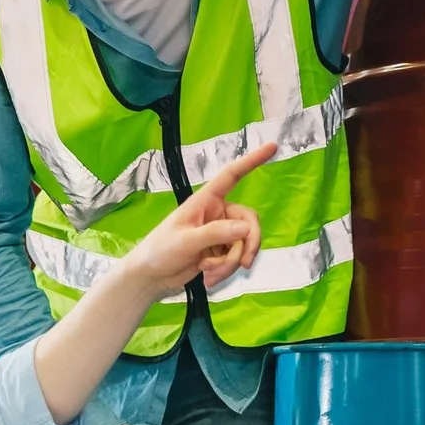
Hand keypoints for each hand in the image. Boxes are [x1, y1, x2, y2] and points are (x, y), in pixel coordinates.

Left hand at [123, 140, 271, 295]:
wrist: (151, 277)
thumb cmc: (160, 250)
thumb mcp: (186, 241)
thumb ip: (216, 233)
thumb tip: (246, 229)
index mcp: (205, 200)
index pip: (232, 175)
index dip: (252, 161)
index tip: (272, 147)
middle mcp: (217, 213)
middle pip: (248, 221)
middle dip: (248, 244)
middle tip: (243, 264)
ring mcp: (220, 233)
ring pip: (243, 244)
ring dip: (230, 263)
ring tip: (209, 274)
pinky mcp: (220, 252)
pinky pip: (236, 259)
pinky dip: (226, 271)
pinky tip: (208, 278)